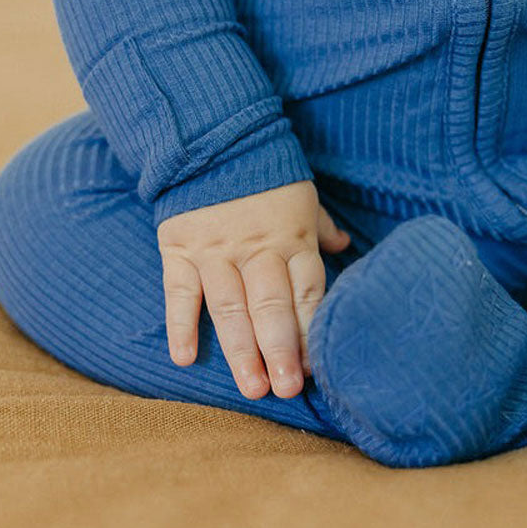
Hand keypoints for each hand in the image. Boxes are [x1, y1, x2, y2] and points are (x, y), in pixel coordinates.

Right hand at [156, 180, 350, 399]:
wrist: (211, 137)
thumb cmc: (265, 173)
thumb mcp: (302, 195)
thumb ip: (320, 227)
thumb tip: (346, 244)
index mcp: (292, 238)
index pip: (307, 294)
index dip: (311, 332)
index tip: (316, 368)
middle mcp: (257, 248)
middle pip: (271, 306)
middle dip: (281, 351)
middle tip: (287, 389)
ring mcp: (217, 250)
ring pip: (230, 307)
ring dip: (241, 351)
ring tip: (253, 389)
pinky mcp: (180, 247)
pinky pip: (179, 291)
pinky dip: (181, 325)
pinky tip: (185, 359)